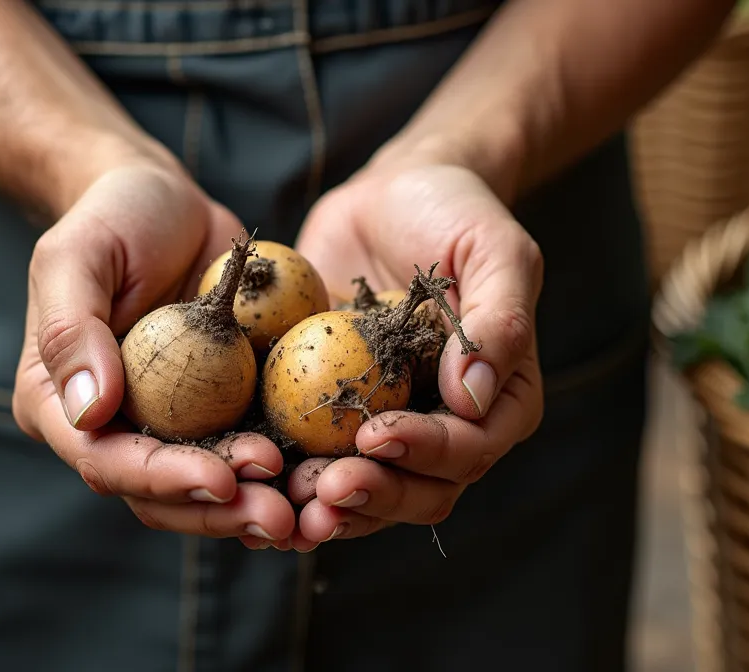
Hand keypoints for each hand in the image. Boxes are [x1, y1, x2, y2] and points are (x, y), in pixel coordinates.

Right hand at [12, 160, 296, 546]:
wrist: (168, 201)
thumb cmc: (112, 216)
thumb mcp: (78, 255)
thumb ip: (72, 329)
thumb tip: (88, 410)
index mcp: (60, 404)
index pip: (108, 460)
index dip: (164, 479)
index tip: (222, 479)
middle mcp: (113, 427)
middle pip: (161, 495)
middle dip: (219, 510)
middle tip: (280, 514)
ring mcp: (169, 425)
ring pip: (209, 489)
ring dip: (256, 504)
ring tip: (308, 506)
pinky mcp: (221, 412)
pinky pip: (251, 452)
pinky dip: (285, 474)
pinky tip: (324, 480)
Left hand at [285, 159, 544, 551]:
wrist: (390, 194)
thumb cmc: (453, 212)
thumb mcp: (494, 249)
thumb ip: (498, 322)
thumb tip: (472, 399)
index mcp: (498, 402)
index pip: (469, 449)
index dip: (425, 453)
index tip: (376, 437)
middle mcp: (447, 429)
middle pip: (418, 490)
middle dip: (373, 498)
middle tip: (324, 491)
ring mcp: (388, 429)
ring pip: (365, 494)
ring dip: (327, 508)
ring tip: (284, 504)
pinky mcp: (331, 417)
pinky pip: (310, 462)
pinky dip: (284, 483)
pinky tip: (250, 484)